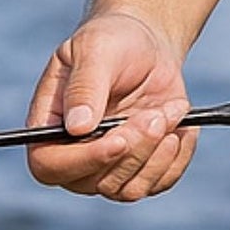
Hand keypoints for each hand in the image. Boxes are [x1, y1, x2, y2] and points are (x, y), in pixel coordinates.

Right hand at [25, 10, 197, 201]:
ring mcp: (107, 166)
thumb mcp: (96, 49)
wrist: (146, 43)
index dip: (85, 160)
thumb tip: (78, 128)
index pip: (50, 165)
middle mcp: (73, 156)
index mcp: (48, 127)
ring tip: (170, 110)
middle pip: (97, 181)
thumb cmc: (112, 40)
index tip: (120, 139)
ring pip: (129, 189)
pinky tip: (180, 121)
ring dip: (156, 153)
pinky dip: (178, 155)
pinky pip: (160, 181)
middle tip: (156, 114)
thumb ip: (84, 86)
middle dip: (134, 148)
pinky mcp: (140, 167)